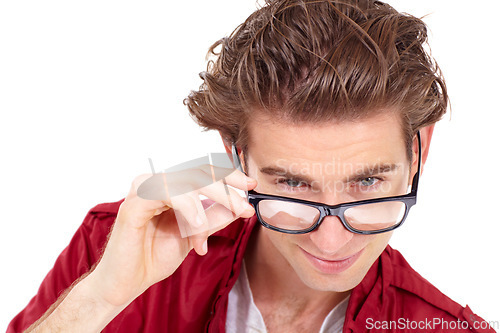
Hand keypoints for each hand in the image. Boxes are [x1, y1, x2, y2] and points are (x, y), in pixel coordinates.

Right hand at [88, 166, 256, 307]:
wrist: (126, 283)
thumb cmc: (155, 256)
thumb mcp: (194, 235)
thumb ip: (214, 218)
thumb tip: (241, 206)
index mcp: (170, 188)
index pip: (203, 171)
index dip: (228, 175)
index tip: (251, 185)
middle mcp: (156, 183)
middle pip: (198, 172)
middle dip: (226, 191)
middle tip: (243, 208)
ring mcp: (143, 190)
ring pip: (185, 181)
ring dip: (204, 207)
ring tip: (206, 232)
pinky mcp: (133, 204)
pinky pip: (166, 193)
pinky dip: (187, 207)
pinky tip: (196, 225)